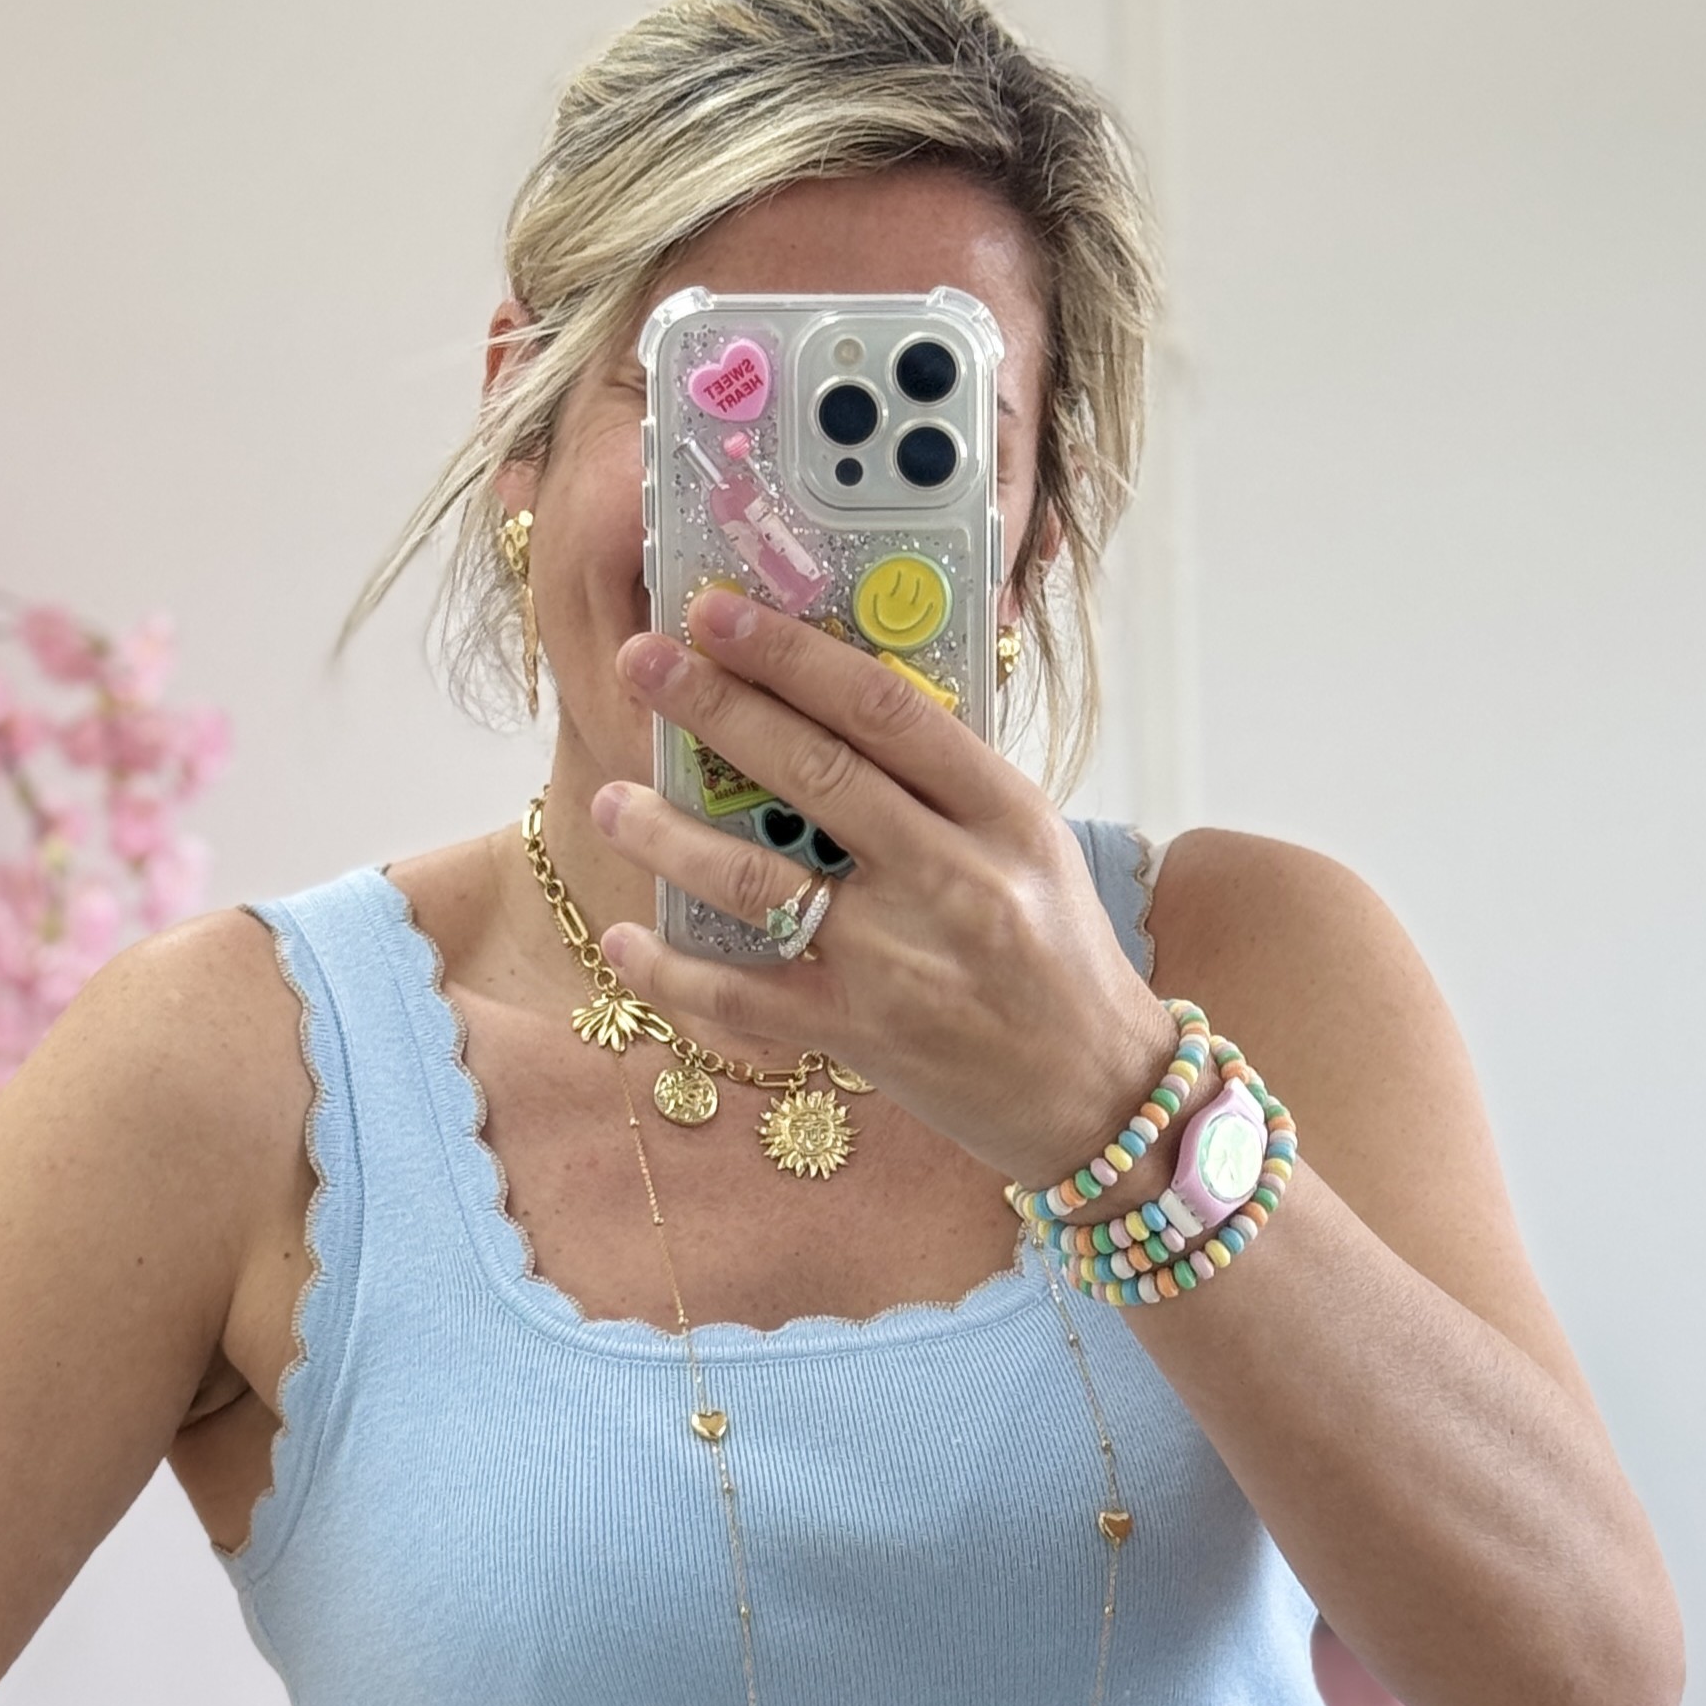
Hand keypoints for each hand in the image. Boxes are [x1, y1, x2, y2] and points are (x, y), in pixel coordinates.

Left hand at [587, 589, 1181, 1189]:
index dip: (793, 655)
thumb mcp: (1032, 845)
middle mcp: (952, 879)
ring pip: (759, 882)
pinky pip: (743, 996)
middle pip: (814, 773)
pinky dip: (673, 970)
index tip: (720, 614)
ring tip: (612, 799)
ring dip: (670, 834)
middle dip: (714, 707)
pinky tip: (626, 940)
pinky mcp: (861, 1034)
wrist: (1094, 1091)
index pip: (886, 710)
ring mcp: (900, 961)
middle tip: (642, 661)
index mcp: (1003, 814)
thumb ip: (947, 784)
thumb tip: (833, 702)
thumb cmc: (1059, 956)